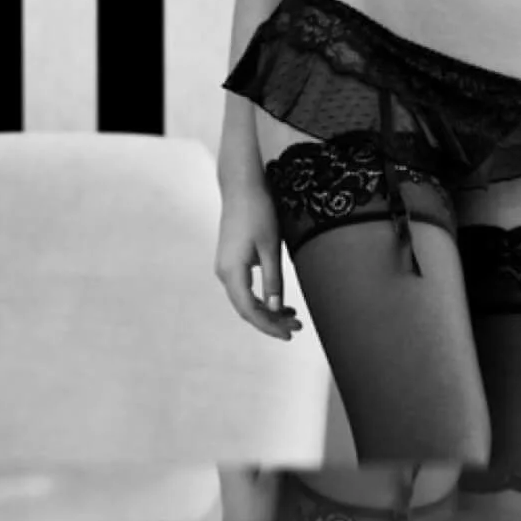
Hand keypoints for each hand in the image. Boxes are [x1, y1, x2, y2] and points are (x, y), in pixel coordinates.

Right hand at [214, 181, 303, 340]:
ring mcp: (225, 267)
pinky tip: (279, 302)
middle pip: (246, 309)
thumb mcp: (270, 248)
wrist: (241, 186)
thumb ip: (272, 280)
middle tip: (297, 327)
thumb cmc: (258, 212)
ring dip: (268, 311)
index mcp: (232, 271)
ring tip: (293, 316)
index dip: (269, 326)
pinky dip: (262, 298)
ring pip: (246, 300)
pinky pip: (245, 289)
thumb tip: (275, 309)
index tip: (289, 334)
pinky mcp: (230, 262)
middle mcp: (224, 273)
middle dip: (271, 322)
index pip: (250, 310)